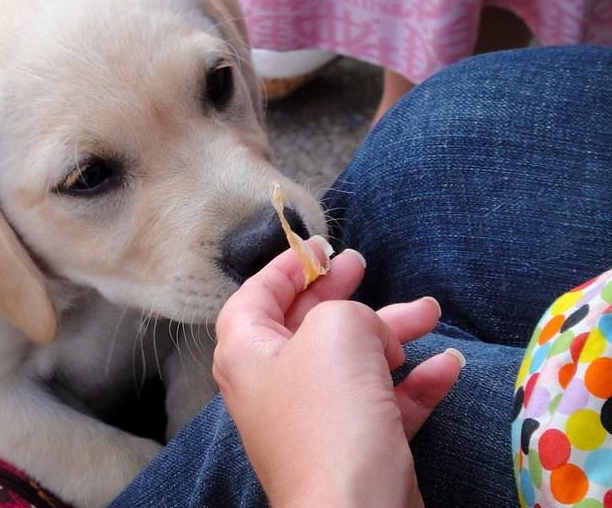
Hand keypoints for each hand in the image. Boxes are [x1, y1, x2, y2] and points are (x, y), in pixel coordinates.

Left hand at [212, 238, 464, 507]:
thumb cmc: (329, 415)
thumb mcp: (336, 331)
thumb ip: (349, 312)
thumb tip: (372, 334)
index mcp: (246, 352)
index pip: (255, 296)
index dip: (285, 266)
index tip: (318, 245)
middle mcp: (272, 385)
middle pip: (304, 325)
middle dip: (339, 294)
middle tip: (363, 264)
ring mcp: (313, 419)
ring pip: (352, 362)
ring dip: (391, 333)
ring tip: (430, 311)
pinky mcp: (353, 448)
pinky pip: (383, 403)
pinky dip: (415, 382)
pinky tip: (448, 365)